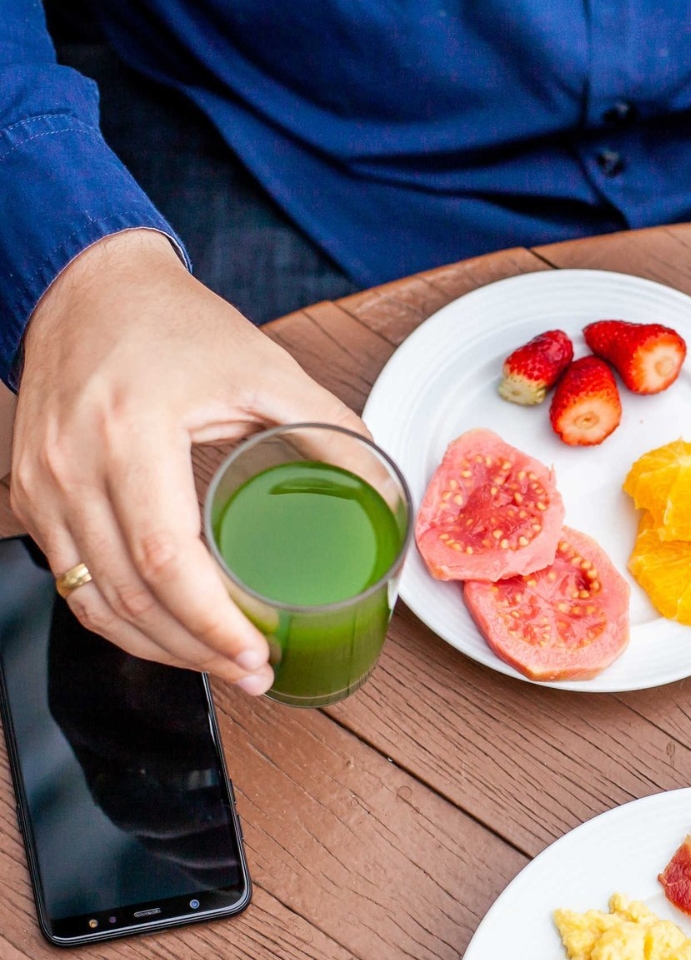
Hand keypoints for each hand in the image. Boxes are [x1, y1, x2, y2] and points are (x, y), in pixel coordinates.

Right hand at [12, 229, 366, 690]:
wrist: (87, 286)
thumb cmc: (172, 323)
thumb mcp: (263, 367)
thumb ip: (329, 426)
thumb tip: (386, 489)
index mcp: (130, 431)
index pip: (167, 559)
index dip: (213, 623)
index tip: (257, 655)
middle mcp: (71, 465)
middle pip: (130, 597)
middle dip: (196, 652)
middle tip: (253, 674)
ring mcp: (41, 486)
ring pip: (94, 603)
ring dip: (160, 649)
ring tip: (221, 666)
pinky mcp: (31, 496)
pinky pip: (73, 583)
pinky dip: (122, 621)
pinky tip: (170, 635)